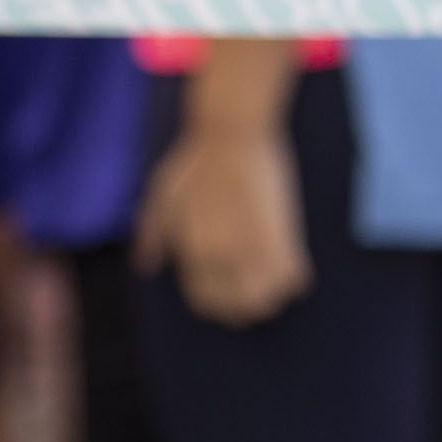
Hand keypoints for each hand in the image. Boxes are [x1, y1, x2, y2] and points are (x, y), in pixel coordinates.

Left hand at [137, 120, 308, 324]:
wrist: (231, 132)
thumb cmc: (195, 160)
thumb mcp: (161, 197)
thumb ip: (152, 236)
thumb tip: (147, 268)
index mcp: (191, 250)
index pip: (205, 301)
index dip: (218, 303)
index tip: (229, 292)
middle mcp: (221, 256)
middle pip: (238, 309)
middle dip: (246, 306)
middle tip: (255, 287)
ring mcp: (251, 248)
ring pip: (267, 300)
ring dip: (271, 295)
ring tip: (273, 277)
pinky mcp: (281, 233)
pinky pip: (294, 278)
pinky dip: (294, 278)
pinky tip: (290, 262)